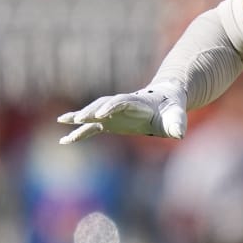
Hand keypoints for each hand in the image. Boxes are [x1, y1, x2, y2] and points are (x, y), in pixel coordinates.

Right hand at [56, 86, 186, 143]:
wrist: (163, 103)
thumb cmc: (170, 110)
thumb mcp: (176, 116)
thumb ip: (177, 124)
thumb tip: (180, 134)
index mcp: (136, 102)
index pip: (122, 102)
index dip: (112, 107)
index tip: (102, 114)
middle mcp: (120, 105)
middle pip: (102, 105)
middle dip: (91, 111)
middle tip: (78, 117)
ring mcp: (112, 113)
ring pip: (92, 114)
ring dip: (78, 118)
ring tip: (62, 121)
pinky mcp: (109, 122)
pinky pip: (91, 128)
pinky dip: (79, 133)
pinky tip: (65, 141)